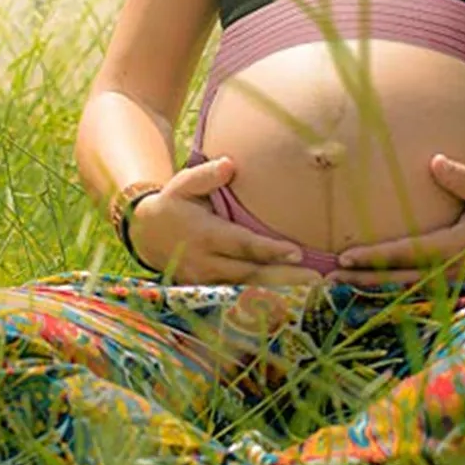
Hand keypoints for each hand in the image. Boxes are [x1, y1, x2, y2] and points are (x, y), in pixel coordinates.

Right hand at [129, 155, 320, 286]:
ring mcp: (207, 281)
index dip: (268, 249)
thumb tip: (230, 164)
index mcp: (205, 235)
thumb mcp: (183, 184)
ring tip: (314, 291)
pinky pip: (241, 297)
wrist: (146, 234)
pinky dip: (267, 300)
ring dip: (281, 292)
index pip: (242, 244)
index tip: (296, 252)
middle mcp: (206, 263)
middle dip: (285, 278)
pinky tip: (293, 300)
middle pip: (251, 273)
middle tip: (318, 280)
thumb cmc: (174, 203)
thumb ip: (206, 175)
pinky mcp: (210, 291)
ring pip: (249, 290)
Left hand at [333, 153, 464, 286]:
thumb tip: (434, 161)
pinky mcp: (450, 299)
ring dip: (370, 292)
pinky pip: (414, 300)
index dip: (375, 256)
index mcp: (454, 248)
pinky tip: (364, 298)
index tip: (345, 256)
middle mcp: (449, 274)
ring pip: (402, 294)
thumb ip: (464, 179)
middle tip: (328, 278)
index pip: (407, 254)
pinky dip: (388, 299)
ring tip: (336, 289)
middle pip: (396, 280)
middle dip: (362, 280)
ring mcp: (449, 291)